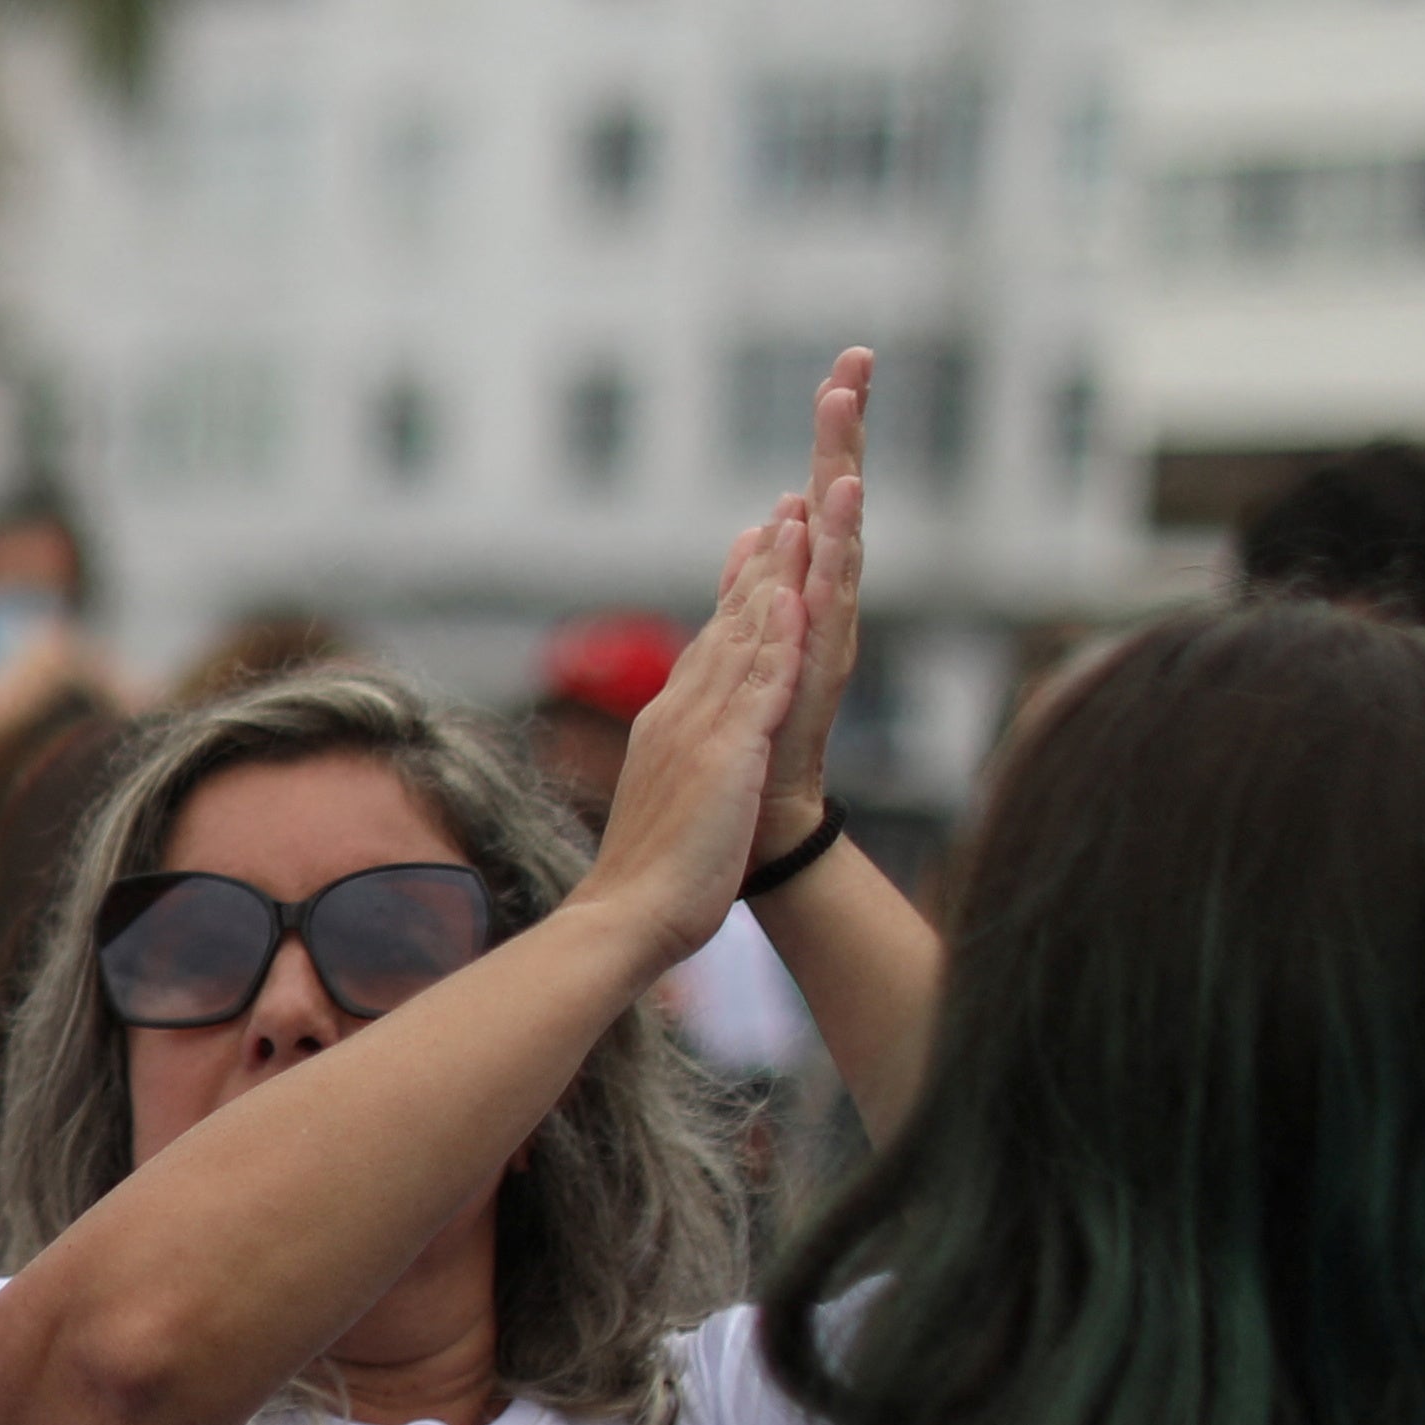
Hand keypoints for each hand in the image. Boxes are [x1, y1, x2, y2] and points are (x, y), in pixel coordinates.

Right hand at [570, 517, 809, 971]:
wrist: (628, 915)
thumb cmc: (650, 878)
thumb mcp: (669, 804)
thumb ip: (681, 765)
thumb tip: (684, 757)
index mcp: (669, 726)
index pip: (709, 646)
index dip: (738, 595)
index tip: (757, 549)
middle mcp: (680, 714)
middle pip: (726, 625)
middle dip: (760, 565)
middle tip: (784, 509)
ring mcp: (700, 731)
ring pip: (742, 640)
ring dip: (773, 580)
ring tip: (797, 527)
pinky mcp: (725, 755)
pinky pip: (758, 687)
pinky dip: (776, 641)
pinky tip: (795, 603)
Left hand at [746, 346, 874, 859]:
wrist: (766, 810)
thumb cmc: (761, 728)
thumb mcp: (752, 637)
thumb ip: (761, 579)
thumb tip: (765, 522)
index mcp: (802, 587)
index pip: (815, 496)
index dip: (831, 436)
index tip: (842, 366)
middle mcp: (825, 599)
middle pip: (836, 500)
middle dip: (843, 433)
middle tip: (853, 362)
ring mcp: (829, 627)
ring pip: (838, 535)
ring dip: (840, 470)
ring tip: (846, 409)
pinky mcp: (825, 659)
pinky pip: (831, 591)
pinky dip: (835, 543)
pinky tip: (840, 499)